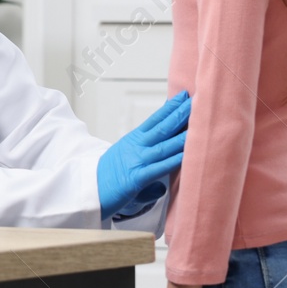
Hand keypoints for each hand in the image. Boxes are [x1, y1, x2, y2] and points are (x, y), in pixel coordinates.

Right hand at [97, 91, 189, 217]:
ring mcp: (136, 161)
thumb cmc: (105, 178)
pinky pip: (159, 168)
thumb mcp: (126, 165)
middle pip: (162, 128)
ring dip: (182, 135)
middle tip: (197, 101)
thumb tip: (162, 186)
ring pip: (164, 145)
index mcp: (133, 141)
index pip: (154, 120)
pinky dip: (174, 160)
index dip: (169, 108)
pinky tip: (186, 154)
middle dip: (180, 114)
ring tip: (199, 124)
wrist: (86, 191)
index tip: (183, 96)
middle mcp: (136, 147)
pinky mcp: (135, 178)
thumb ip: (146, 169)